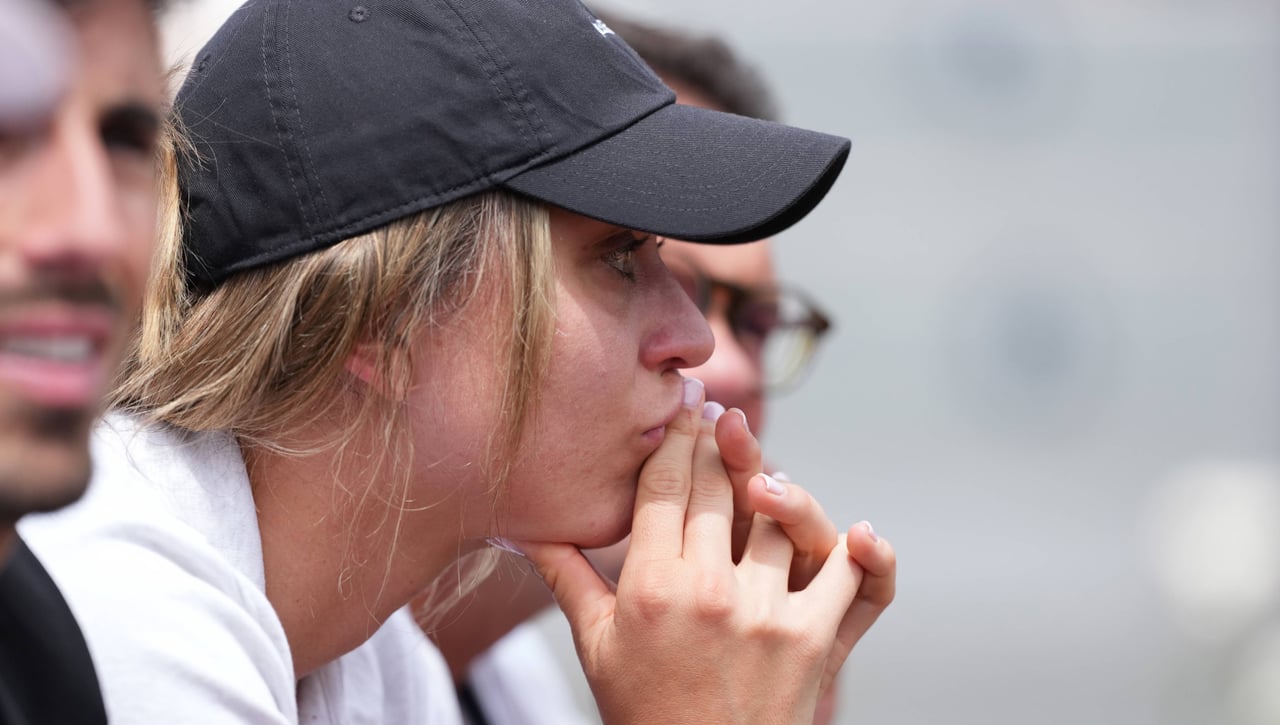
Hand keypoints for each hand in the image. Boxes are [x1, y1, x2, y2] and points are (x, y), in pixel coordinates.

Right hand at [522, 378, 866, 724]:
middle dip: (719, 442)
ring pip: (779, 515)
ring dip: (776, 490)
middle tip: (721, 415)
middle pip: (718, 485)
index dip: (677, 437)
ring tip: (764, 479)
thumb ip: (567, 579)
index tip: (686, 405)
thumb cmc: (645, 711)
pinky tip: (853, 534)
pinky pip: (846, 572)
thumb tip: (527, 528)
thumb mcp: (598, 647)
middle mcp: (705, 589)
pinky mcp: (811, 637)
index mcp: (648, 586)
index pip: (664, 483)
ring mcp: (763, 611)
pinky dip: (858, 550)